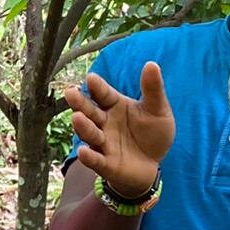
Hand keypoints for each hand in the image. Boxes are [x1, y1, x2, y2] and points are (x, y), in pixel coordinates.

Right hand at [63, 63, 173, 197]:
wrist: (153, 165)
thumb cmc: (152, 134)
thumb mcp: (158, 110)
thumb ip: (153, 89)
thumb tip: (151, 64)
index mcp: (114, 106)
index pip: (103, 94)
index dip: (97, 87)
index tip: (91, 78)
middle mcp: (104, 123)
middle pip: (89, 111)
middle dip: (79, 103)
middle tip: (70, 92)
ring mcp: (103, 143)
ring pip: (90, 134)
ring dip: (83, 126)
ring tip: (77, 118)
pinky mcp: (106, 164)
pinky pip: (96, 160)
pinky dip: (89, 157)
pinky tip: (82, 152)